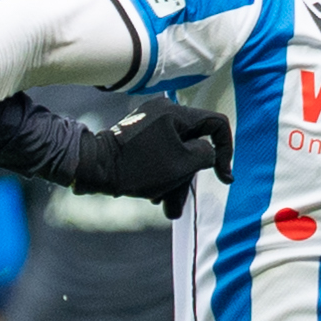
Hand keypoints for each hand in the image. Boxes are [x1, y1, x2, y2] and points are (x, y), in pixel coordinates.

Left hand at [75, 102, 232, 215]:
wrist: (94, 168)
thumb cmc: (138, 167)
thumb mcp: (181, 165)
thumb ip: (205, 156)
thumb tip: (208, 152)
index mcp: (176, 113)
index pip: (217, 124)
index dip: (226, 150)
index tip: (222, 176)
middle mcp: (164, 111)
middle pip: (193, 144)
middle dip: (189, 177)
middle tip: (181, 202)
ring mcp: (148, 121)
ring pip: (175, 152)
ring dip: (174, 181)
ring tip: (167, 208)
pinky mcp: (136, 133)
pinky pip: (159, 152)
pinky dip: (160, 173)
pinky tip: (153, 196)